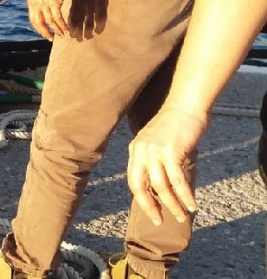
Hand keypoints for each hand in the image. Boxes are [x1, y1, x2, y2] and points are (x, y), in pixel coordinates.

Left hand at [27, 0, 70, 40]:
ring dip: (57, 29)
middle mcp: (35, 4)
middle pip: (39, 23)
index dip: (39, 29)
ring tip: (62, 34)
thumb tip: (45, 14)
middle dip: (46, 32)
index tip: (45, 34)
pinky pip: (58, 18)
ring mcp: (44, 3)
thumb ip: (41, 3)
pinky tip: (67, 29)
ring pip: (50, 22)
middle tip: (51, 38)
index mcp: (31, 2)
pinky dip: (62, 25)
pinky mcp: (54, 2)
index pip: (33, 20)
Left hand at [127, 108, 206, 225]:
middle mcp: (141, 151)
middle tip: (159, 221)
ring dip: (172, 204)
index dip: (142, 199)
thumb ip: (155, 160)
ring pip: (161, 186)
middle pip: (140, 186)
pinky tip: (192, 204)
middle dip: (149, 206)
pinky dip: (185, 195)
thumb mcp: (158, 142)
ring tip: (183, 216)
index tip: (152, 213)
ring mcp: (155, 151)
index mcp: (135, 149)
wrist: (186, 106)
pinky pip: (177, 180)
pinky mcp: (171, 151)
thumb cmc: (176, 125)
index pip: (133, 180)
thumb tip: (162, 185)